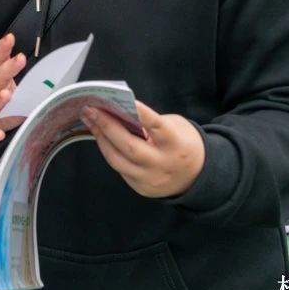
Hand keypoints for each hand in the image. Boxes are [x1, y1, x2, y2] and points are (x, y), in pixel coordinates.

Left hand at [82, 101, 204, 197]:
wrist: (198, 176)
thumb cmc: (184, 144)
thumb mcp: (176, 127)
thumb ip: (152, 122)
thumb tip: (121, 113)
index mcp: (175, 144)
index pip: (157, 127)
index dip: (142, 114)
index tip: (126, 101)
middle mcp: (162, 164)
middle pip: (129, 146)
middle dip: (106, 126)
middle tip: (91, 110)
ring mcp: (151, 179)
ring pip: (118, 161)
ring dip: (101, 139)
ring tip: (90, 121)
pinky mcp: (142, 188)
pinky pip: (120, 169)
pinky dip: (109, 152)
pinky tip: (101, 137)